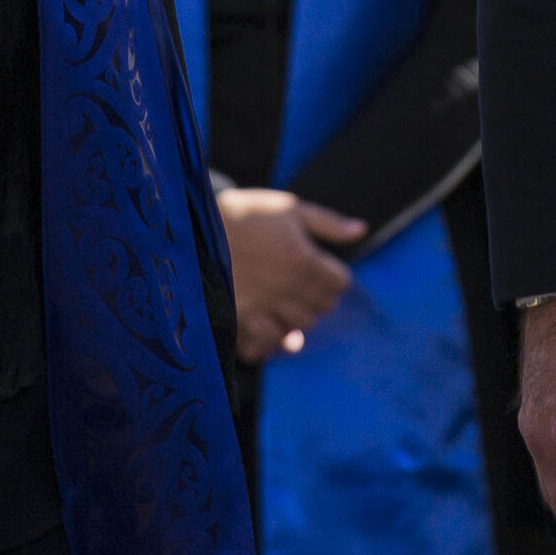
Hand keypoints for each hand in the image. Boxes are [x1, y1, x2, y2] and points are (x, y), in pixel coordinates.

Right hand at [216, 184, 363, 363]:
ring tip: (283, 303)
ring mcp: (262, 307)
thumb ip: (328, 224)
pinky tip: (265, 326)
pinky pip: (262, 346)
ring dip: (295, 318)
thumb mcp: (290, 208)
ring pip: (297, 329)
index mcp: (304, 259)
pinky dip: (268, 341)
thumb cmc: (247, 213)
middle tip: (302, 285)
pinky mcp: (237, 320)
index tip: (322, 268)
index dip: (334, 276)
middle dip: (317, 297)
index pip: (339, 284)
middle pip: (321, 308)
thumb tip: (361, 231)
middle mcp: (287, 288)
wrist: (194, 226)